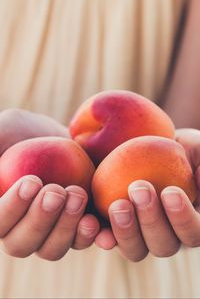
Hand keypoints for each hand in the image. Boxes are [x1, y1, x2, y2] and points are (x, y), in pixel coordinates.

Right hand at [0, 109, 99, 259]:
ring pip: (53, 249)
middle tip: (56, 192)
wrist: (59, 138)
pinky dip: (94, 238)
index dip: (12, 208)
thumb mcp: (4, 130)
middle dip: (40, 220)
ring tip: (78, 194)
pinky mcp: (78, 227)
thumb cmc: (25, 133)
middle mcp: (22, 228)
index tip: (32, 181)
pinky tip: (100, 225)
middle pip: (22, 244)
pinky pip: (83, 242)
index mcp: (2, 211)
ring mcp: (51, 231)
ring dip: (66, 228)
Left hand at [95, 129, 199, 261]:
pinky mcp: (114, 228)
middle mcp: (166, 234)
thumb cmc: (173, 147)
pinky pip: (108, 239)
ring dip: (126, 230)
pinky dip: (101, 235)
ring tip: (118, 204)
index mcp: (189, 220)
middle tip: (139, 189)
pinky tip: (92, 223)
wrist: (141, 145)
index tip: (170, 192)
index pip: (194, 232)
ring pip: (135, 249)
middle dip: (152, 221)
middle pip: (164, 245)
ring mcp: (139, 234)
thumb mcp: (193, 148)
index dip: (183, 218)